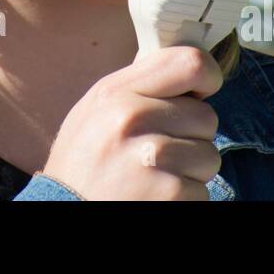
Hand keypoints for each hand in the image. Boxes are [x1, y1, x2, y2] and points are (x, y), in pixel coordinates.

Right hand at [39, 45, 223, 199]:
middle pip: (207, 117)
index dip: (208, 77)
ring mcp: (154, 157)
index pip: (191, 63)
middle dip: (192, 137)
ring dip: (191, 171)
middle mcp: (134, 118)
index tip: (202, 92)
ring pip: (210, 156)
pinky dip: (185, 198)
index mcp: (117, 92)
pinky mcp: (170, 194)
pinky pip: (203, 191)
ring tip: (154, 177)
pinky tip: (155, 197)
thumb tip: (183, 69)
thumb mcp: (93, 111)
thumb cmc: (81, 164)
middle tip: (160, 152)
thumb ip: (135, 87)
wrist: (62, 210)